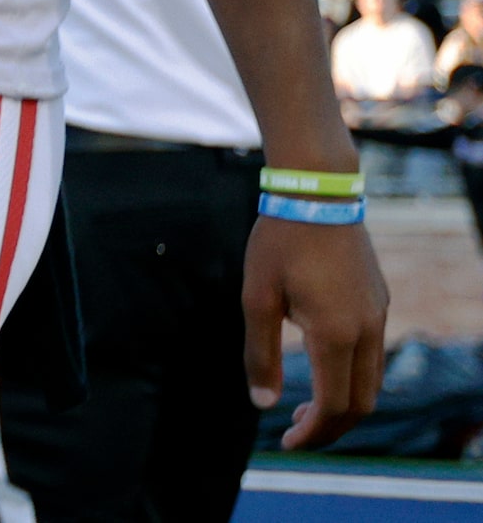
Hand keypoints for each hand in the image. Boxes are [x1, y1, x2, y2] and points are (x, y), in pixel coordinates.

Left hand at [243, 217, 387, 449]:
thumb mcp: (256, 298)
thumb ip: (261, 353)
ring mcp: (379, 316)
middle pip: (360, 403)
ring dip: (344, 404)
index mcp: (336, 334)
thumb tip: (263, 404)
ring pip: (372, 381)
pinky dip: (352, 377)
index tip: (285, 443)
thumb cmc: (279, 242)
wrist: (317, 193)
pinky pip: (374, 355)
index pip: (334, 406)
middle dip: (330, 427)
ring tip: (305, 407)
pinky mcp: (379, 302)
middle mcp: (367, 330)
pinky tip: (322, 369)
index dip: (311, 432)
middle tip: (295, 433)